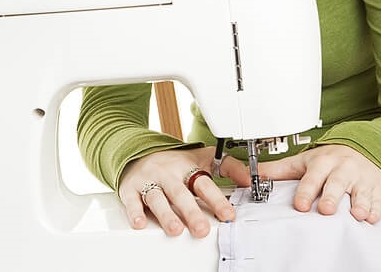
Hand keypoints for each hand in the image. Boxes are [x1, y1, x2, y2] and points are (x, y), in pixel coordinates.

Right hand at [118, 147, 250, 236]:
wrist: (139, 151)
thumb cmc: (175, 162)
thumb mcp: (203, 158)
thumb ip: (229, 167)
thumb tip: (250, 178)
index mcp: (187, 168)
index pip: (204, 184)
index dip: (216, 200)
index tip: (228, 215)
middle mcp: (168, 174)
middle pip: (180, 193)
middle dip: (191, 212)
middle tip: (201, 229)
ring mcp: (149, 181)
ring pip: (157, 198)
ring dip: (166, 214)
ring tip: (175, 230)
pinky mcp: (130, 188)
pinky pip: (132, 200)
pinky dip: (135, 212)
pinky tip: (140, 223)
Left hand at [255, 144, 380, 222]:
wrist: (363, 148)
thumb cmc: (329, 159)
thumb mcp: (303, 161)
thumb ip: (278, 170)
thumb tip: (252, 175)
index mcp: (323, 162)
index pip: (313, 177)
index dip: (306, 191)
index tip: (301, 204)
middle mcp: (342, 169)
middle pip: (337, 183)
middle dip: (332, 196)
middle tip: (326, 210)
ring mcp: (361, 178)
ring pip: (360, 191)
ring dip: (359, 203)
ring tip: (357, 215)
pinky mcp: (377, 187)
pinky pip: (378, 198)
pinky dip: (377, 208)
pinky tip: (372, 217)